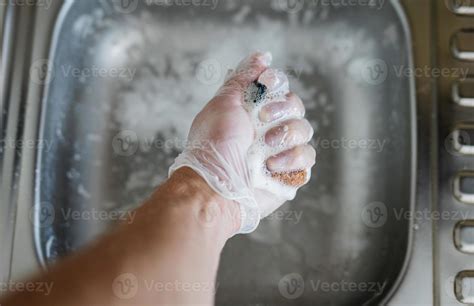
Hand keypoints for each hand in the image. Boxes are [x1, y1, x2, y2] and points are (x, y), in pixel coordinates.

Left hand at [170, 52, 315, 233]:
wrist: (216, 187)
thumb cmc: (213, 146)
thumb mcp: (223, 104)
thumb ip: (243, 78)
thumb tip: (262, 56)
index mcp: (253, 112)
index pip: (279, 88)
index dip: (277, 83)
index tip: (266, 83)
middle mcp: (268, 129)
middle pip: (297, 106)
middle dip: (282, 111)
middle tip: (262, 121)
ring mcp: (280, 151)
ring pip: (305, 131)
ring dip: (286, 136)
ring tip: (265, 150)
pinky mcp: (290, 173)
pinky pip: (308, 158)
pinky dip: (292, 160)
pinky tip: (271, 167)